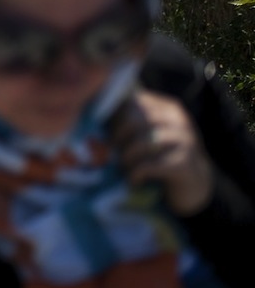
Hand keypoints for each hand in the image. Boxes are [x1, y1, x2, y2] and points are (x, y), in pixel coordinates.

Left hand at [109, 89, 214, 214]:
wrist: (195, 185)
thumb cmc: (162, 156)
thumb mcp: (150, 135)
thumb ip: (131, 123)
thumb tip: (92, 118)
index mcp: (166, 107)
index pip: (133, 102)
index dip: (113, 118)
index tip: (104, 133)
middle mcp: (178, 119)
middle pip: (136, 121)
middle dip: (118, 138)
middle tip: (109, 152)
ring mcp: (185, 140)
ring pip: (143, 142)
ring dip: (126, 158)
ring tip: (122, 168)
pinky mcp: (185, 163)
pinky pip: (151, 165)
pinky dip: (136, 174)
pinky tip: (133, 181)